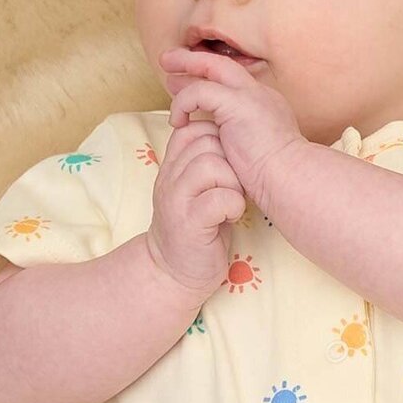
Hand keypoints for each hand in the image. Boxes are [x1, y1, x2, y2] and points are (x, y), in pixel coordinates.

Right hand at [145, 120, 245, 298]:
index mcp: (171, 168)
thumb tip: (228, 135)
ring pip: (212, 165)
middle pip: (207, 142)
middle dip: (230, 162)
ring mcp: (176, 200)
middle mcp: (169, 179)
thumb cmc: (197, 228)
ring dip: (233, 184)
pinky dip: (234, 205)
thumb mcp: (194, 190)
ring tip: (232, 202)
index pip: (192, 129)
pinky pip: (220, 197)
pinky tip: (231, 217)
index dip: (217, 140)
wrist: (174, 272)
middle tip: (232, 187)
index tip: (227, 166)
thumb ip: (203, 164)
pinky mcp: (190, 223)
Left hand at [159, 47, 306, 207]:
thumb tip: (221, 145)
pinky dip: (184, 103)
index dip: (210, 79)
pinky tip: (177, 121)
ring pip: (212, 66)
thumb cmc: (275, 179)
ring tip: (167, 76)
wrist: (289, 179)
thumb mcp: (255, 153)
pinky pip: (200, 91)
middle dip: (195, 60)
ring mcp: (250, 96)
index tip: (189, 84)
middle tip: (170, 61)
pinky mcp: (237, 103)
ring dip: (186, 69)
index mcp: (266, 106)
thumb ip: (239, 142)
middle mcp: (260, 94)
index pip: (234, 82)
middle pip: (223, 65)